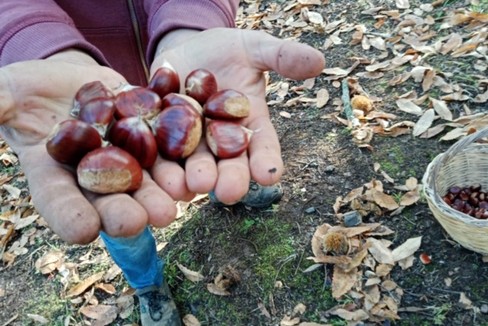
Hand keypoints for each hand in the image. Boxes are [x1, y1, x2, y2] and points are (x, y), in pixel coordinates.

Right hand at [0, 51, 178, 243]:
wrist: (72, 81)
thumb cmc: (29, 91)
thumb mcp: (8, 94)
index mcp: (55, 174)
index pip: (59, 200)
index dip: (69, 216)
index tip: (82, 231)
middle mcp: (95, 175)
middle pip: (108, 198)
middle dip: (122, 211)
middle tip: (137, 223)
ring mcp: (126, 157)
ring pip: (145, 180)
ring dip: (158, 194)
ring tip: (170, 206)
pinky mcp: (151, 136)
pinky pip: (167, 148)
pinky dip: (180, 159)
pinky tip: (192, 171)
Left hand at [151, 28, 324, 203]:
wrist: (187, 48)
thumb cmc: (228, 50)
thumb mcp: (254, 48)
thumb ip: (282, 56)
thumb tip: (319, 61)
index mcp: (250, 124)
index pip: (263, 146)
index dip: (267, 161)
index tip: (271, 175)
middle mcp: (222, 140)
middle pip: (228, 164)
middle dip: (229, 178)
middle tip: (228, 191)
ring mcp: (190, 140)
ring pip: (193, 165)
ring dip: (192, 179)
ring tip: (192, 187)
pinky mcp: (159, 135)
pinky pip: (159, 153)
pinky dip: (160, 166)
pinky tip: (160, 178)